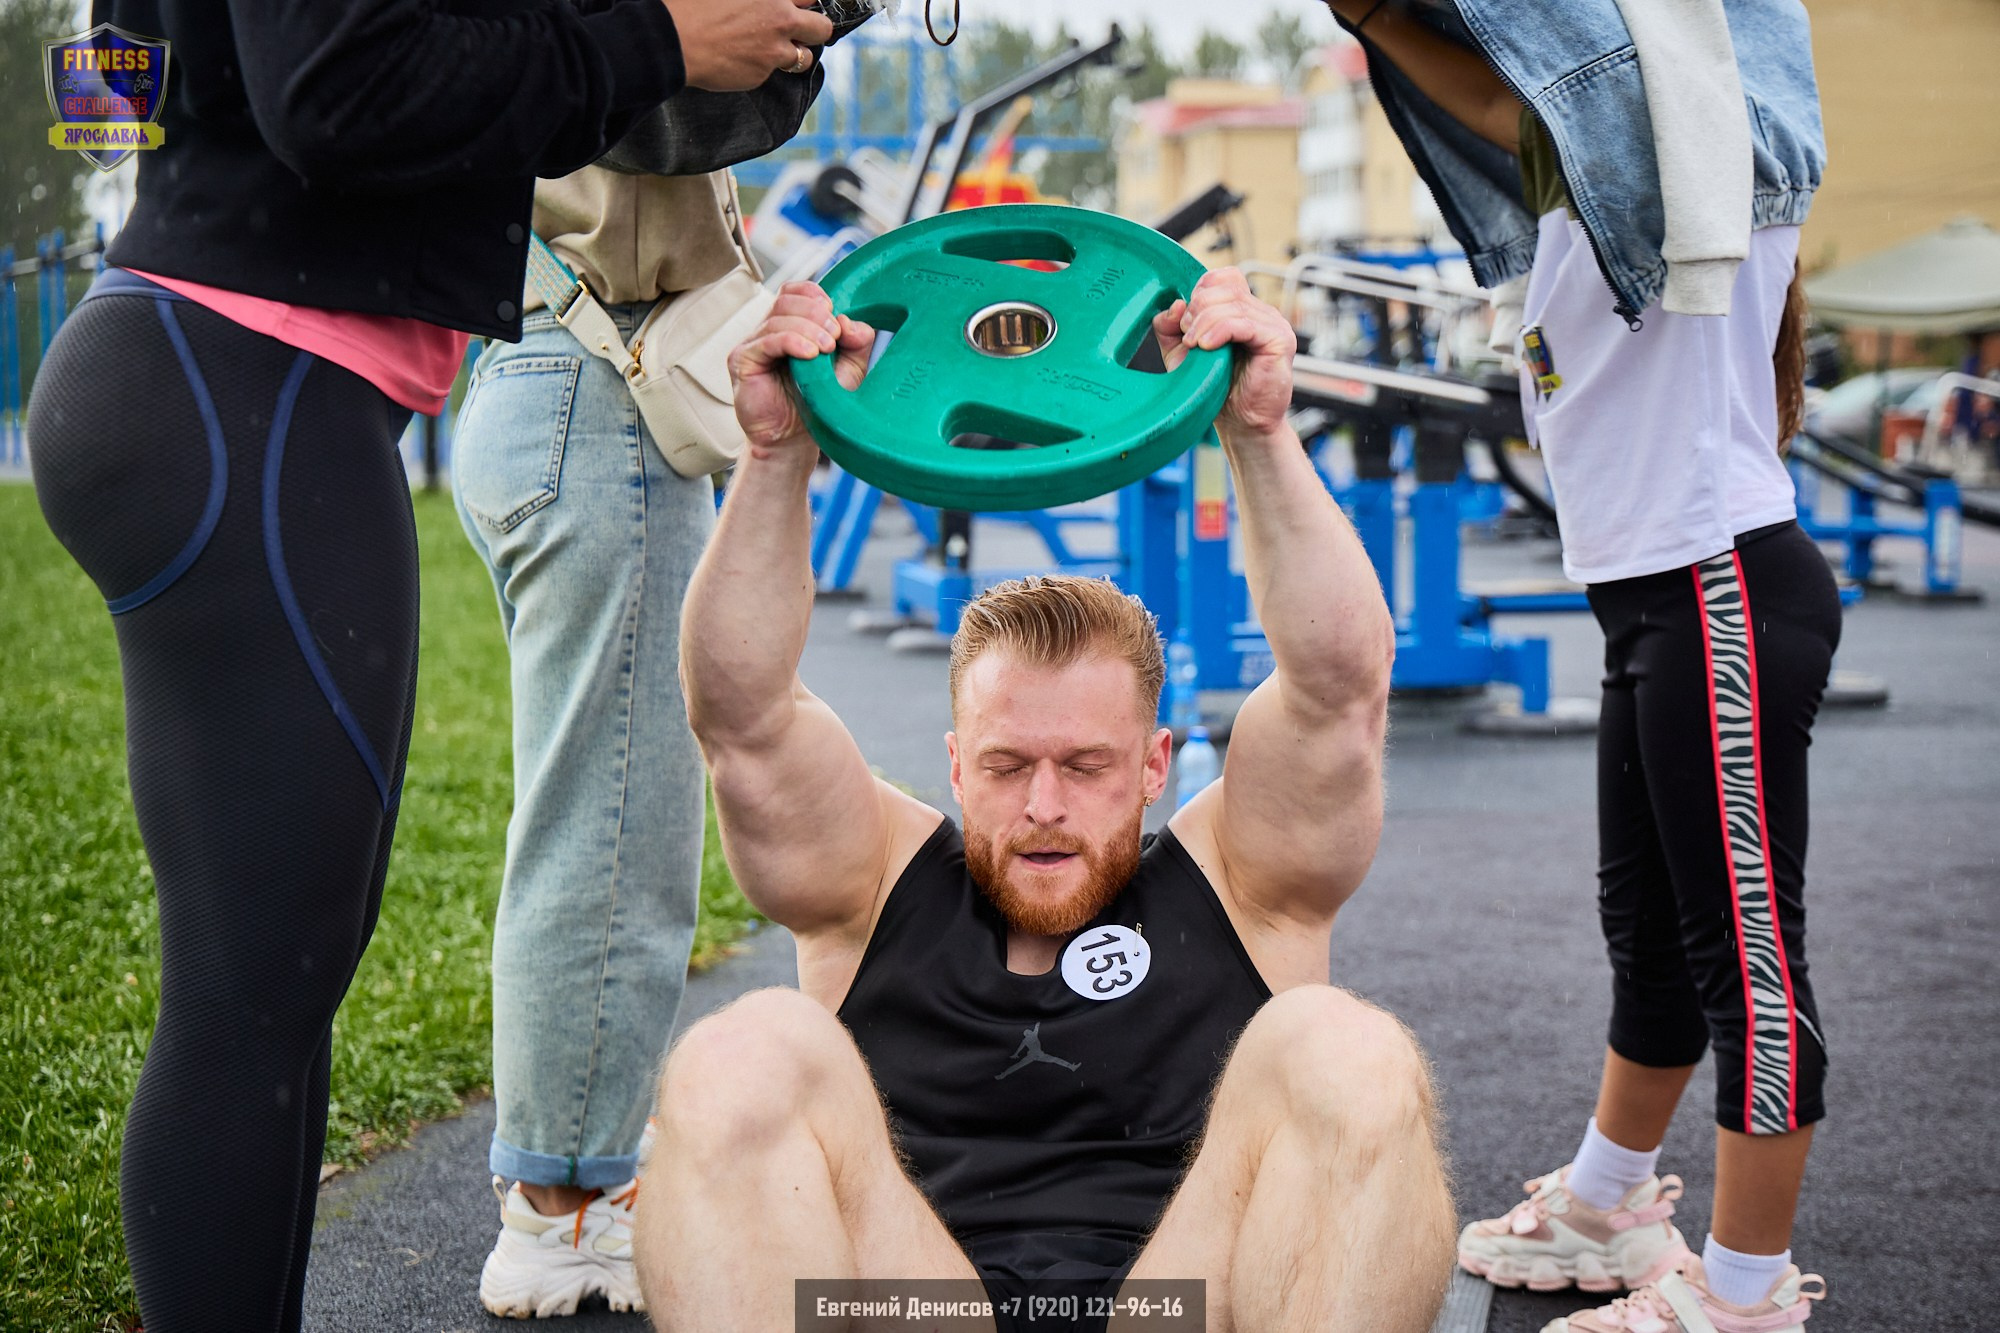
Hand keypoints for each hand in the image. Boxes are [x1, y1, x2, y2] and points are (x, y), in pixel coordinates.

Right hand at [664, 0, 832, 91]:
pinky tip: (739, 58)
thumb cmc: (692, 4)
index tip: (798, 7)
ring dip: (794, 54)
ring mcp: (774, 50)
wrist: (673, 38)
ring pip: (803, 57)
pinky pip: (771, 73)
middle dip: (815, 30)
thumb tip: (759, 3)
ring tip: (770, 49)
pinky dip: (761, 67)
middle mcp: (781, 18)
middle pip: (821, 28)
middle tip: (801, 31)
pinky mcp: (762, 74)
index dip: (803, 4)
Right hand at [728, 282, 874, 451]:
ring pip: (778, 318)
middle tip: (835, 336)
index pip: (795, 291)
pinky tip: (809, 355)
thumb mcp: (849, 370)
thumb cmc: (818, 405)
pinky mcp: (742, 361)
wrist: (794, 441)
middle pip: (787, 300)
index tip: (836, 320)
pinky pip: (766, 341)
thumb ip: (857, 343)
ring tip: (826, 349)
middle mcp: (767, 330)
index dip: (816, 296)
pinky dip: (791, 341)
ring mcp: (752, 344)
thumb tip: (850, 321)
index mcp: (789, 325)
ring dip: (808, 328)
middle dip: (816, 314)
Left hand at [1151, 268, 1297, 442]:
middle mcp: (1261, 312)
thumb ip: (1171, 329)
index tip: (1184, 323)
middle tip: (1187, 338)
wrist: (1243, 423)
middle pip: (1224, 287)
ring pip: (1232, 304)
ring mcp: (1273, 324)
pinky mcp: (1279, 340)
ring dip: (1203, 323)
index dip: (1199, 292)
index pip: (1223, 277)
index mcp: (1243, 310)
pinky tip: (1207, 346)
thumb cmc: (1218, 391)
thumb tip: (1174, 305)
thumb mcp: (1182, 356)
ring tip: (1194, 346)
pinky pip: (1244, 323)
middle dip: (1197, 309)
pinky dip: (1220, 331)